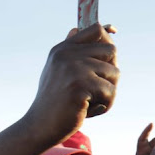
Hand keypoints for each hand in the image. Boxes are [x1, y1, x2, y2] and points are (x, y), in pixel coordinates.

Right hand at [27, 24, 118, 141]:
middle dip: (111, 71)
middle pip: (111, 50)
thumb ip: (71, 51)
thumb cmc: (52, 102)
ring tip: (92, 102)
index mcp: (63, 49)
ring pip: (115, 73)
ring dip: (109, 92)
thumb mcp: (57, 70)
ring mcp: (73, 69)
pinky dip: (105, 105)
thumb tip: (81, 28)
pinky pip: (110, 92)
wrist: (40, 127)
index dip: (108, 39)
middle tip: (101, 88)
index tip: (111, 50)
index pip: (96, 29)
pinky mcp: (80, 87)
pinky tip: (90, 111)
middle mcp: (67, 55)